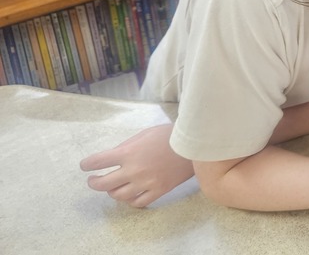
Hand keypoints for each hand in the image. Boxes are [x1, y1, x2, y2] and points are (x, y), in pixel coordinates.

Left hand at [79, 123, 193, 207]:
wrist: (193, 145)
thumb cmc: (168, 136)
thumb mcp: (143, 135)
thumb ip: (126, 147)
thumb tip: (113, 158)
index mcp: (128, 153)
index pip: (97, 161)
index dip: (87, 164)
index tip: (85, 166)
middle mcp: (134, 170)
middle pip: (103, 183)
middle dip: (94, 182)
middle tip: (94, 180)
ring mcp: (146, 183)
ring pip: (118, 195)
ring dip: (111, 192)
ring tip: (113, 187)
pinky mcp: (158, 190)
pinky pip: (138, 202)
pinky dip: (130, 200)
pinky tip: (130, 195)